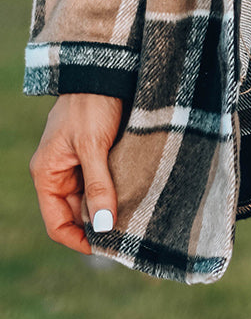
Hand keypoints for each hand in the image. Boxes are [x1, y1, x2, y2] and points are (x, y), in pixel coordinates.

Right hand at [29, 93, 122, 253]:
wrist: (104, 70)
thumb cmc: (91, 105)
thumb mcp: (93, 145)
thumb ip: (98, 185)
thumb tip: (103, 225)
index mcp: (47, 174)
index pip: (56, 224)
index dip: (78, 241)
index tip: (105, 249)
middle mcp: (59, 174)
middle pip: (75, 215)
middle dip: (98, 226)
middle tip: (127, 235)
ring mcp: (77, 165)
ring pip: (91, 200)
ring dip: (109, 209)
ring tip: (134, 218)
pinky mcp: (95, 155)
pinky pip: (102, 184)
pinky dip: (115, 192)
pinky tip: (135, 197)